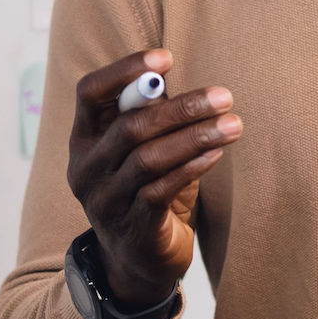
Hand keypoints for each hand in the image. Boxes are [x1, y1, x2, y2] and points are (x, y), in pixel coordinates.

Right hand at [66, 48, 241, 311]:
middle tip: (224, 96)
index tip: (165, 57)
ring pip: (148, 158)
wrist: (139, 260)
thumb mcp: (144, 148)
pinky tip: (217, 153)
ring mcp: (104, 202)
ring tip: (233, 124)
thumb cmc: (147, 188)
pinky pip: (161, 190)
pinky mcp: (131, 228)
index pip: (89, 93)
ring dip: (195, 137)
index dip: (124, 71)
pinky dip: (192, 167)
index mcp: (84, 139)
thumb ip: (152, 116)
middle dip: (181, 107)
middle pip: (130, 126)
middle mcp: (86, 168)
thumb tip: (173, 75)